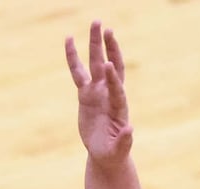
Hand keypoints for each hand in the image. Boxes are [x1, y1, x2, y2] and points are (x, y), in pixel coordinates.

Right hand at [65, 21, 132, 165]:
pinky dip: (73, 57)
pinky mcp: (86, 93)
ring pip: (95, 63)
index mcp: (119, 107)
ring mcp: (98, 91)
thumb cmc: (114, 152)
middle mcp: (109, 94)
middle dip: (109, 48)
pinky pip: (78, 72)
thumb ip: (124, 140)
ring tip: (95, 24)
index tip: (108, 65)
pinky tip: (69, 39)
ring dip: (95, 44)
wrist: (106, 153)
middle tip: (107, 29)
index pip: (117, 89)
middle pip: (110, 66)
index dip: (113, 78)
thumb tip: (130, 129)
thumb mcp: (118, 150)